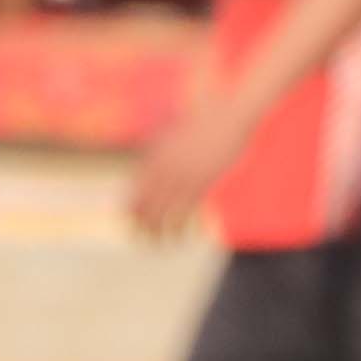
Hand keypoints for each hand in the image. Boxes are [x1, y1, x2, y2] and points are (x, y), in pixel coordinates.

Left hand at [126, 96, 247, 239]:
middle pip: (145, 206)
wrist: (231, 116)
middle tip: (144, 239)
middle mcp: (165, 169)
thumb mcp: (178, 135)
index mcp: (157, 157)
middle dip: (142, 226)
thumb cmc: (207, 125)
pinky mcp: (203, 184)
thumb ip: (164, 151)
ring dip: (160, 233)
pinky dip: (180, 228)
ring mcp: (184, 177)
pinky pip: (185, 213)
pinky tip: (182, 237)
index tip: (130, 223)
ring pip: (163, 214)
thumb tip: (152, 165)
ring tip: (161, 244)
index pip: (135, 190)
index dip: (130, 210)